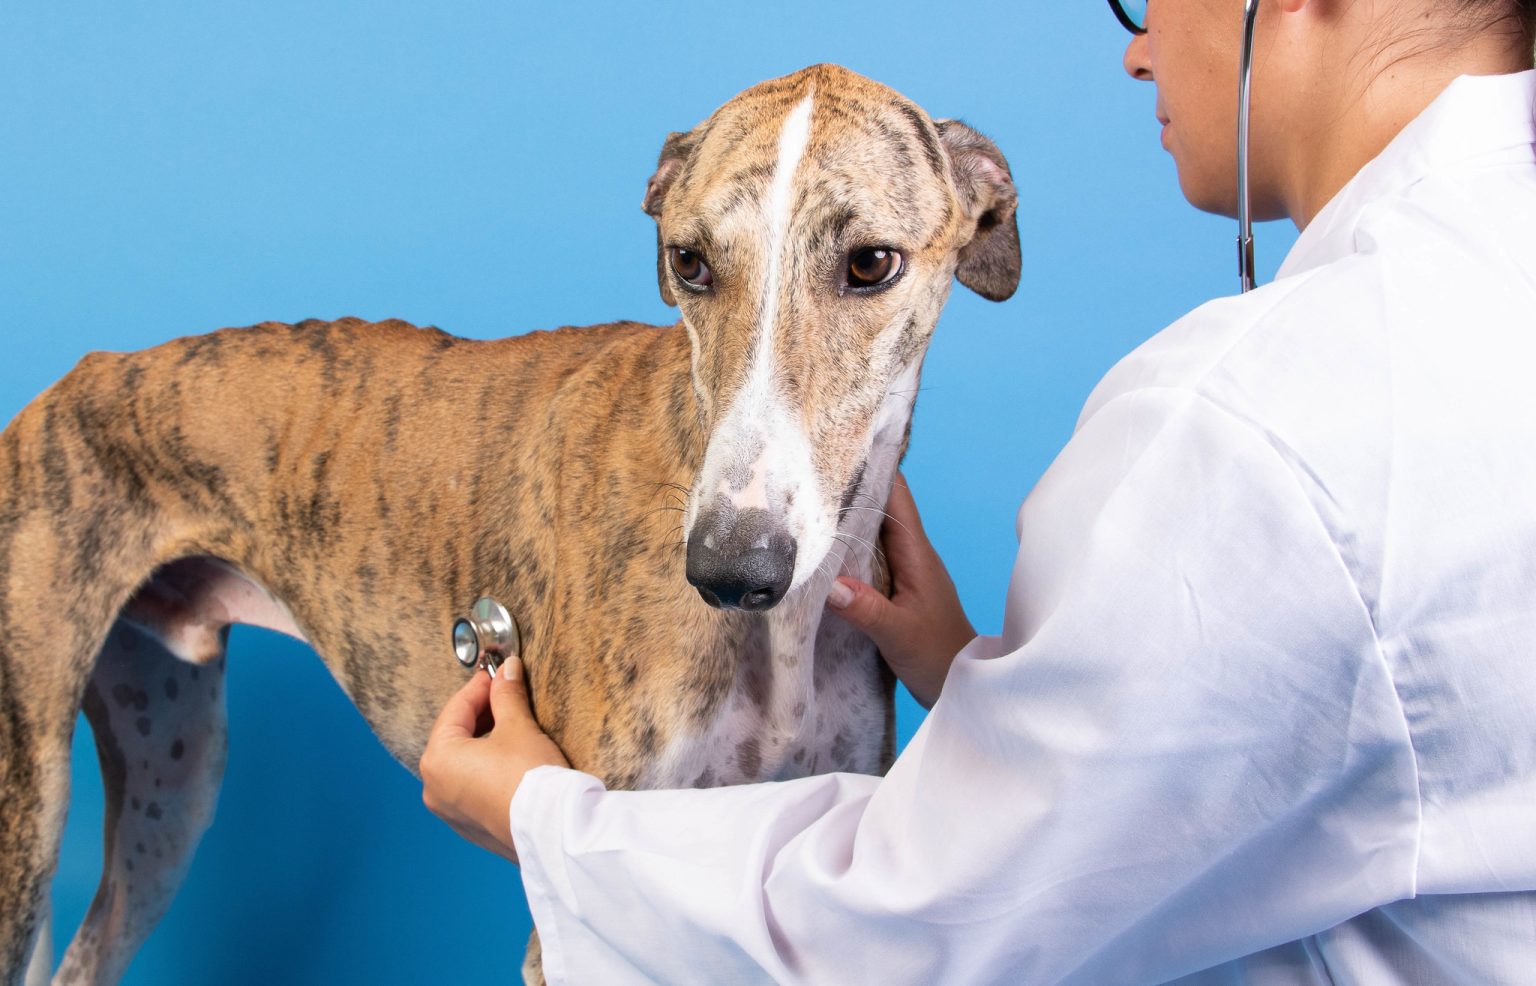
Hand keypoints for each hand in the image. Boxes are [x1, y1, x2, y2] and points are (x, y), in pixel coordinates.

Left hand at [419, 657, 570, 862]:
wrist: (552, 830)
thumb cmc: (530, 779)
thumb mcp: (518, 727)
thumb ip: (506, 695)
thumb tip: (506, 670)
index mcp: (437, 760)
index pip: (456, 709)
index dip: (480, 687)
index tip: (497, 671)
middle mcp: (434, 788)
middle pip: (455, 737)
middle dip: (481, 714)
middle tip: (506, 694)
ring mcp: (450, 811)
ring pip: (462, 763)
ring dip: (483, 741)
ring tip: (511, 724)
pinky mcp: (471, 827)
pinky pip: (471, 787)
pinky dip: (485, 768)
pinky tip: (509, 758)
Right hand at [827, 472, 974, 708]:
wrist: (964, 686)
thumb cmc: (939, 658)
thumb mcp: (899, 635)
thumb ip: (866, 609)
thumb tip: (828, 584)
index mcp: (917, 553)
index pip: (896, 495)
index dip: (872, 467)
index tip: (840, 446)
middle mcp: (912, 554)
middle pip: (881, 507)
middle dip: (850, 486)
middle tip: (809, 469)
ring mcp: (905, 571)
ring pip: (873, 532)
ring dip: (846, 518)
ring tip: (806, 501)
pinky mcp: (896, 589)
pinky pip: (869, 557)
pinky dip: (847, 548)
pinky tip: (822, 551)